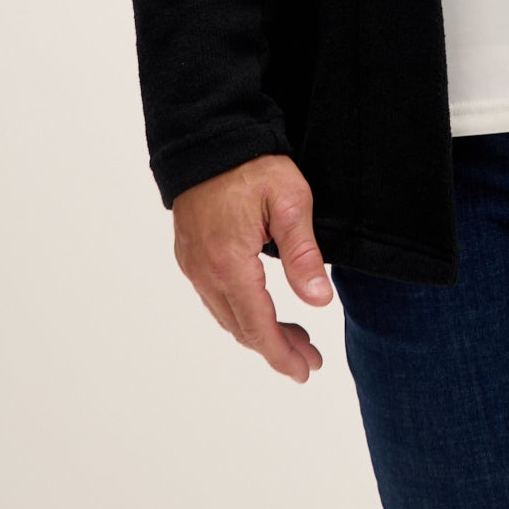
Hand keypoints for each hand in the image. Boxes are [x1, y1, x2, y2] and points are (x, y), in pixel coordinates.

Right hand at [172, 153, 332, 382]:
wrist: (209, 137)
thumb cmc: (253, 164)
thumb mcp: (291, 201)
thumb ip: (303, 254)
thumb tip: (319, 301)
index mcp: (230, 262)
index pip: (258, 325)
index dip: (282, 354)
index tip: (305, 371)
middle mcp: (205, 271)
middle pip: (241, 328)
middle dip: (276, 348)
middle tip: (309, 358)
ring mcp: (192, 264)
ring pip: (226, 316)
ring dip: (258, 332)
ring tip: (293, 338)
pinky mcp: (189, 254)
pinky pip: (214, 298)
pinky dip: (240, 313)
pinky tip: (261, 310)